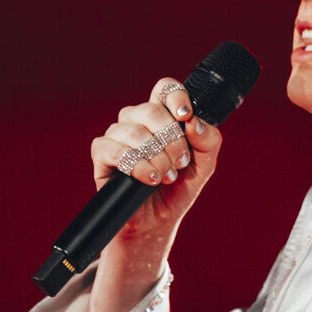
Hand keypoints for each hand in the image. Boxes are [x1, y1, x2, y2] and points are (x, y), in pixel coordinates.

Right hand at [86, 78, 223, 311]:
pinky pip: (111, 148)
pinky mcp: (102, 157)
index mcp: (164, 117)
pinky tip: (148, 179)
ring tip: (165, 177)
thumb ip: (209, 140)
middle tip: (181, 163)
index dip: (175, 96)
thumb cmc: (178, 190)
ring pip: (132, 129)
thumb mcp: (205, 166)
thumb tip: (193, 121)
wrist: (157, 223)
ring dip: (156, 156)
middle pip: (150, 109)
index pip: (165, 88)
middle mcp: (138, 122)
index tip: (186, 117)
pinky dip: (135, 163)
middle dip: (171, 139)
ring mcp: (118, 137)